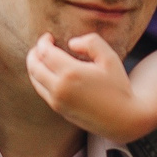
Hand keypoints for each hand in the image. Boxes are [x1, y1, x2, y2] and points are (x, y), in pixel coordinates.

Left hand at [27, 31, 144, 142]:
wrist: (122, 119)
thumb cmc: (118, 86)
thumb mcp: (109, 58)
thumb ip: (91, 42)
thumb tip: (71, 43)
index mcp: (70, 73)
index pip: (45, 53)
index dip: (43, 42)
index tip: (49, 37)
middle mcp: (59, 88)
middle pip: (34, 66)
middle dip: (34, 53)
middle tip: (41, 46)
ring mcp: (57, 101)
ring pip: (35, 80)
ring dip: (34, 66)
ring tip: (42, 58)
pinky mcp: (59, 110)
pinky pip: (42, 91)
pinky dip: (40, 79)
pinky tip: (49, 73)